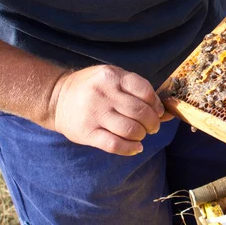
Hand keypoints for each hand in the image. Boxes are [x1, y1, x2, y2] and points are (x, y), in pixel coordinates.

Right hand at [50, 65, 172, 155]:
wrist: (56, 98)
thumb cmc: (94, 88)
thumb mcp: (114, 80)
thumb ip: (139, 92)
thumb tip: (168, 113)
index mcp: (113, 77)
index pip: (146, 91)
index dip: (157, 105)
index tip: (158, 112)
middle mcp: (104, 93)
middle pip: (140, 112)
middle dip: (152, 123)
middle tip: (152, 127)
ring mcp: (94, 113)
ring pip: (130, 129)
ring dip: (142, 135)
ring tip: (141, 135)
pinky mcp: (87, 132)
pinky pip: (114, 144)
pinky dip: (130, 148)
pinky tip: (136, 147)